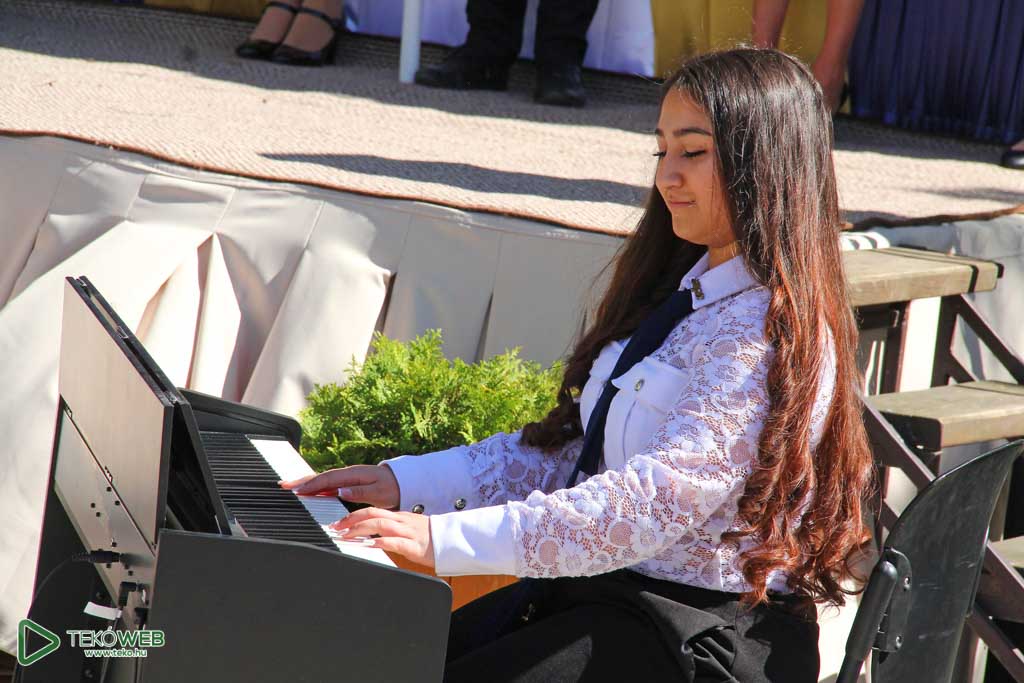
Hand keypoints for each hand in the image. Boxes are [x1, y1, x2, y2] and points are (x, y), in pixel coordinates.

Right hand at [279, 464, 399, 509]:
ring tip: (289, 486)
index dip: (312, 485)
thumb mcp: (379, 492)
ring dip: (306, 483)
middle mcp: (349, 474)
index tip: (297, 490)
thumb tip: (340, 491)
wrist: (404, 483)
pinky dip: (317, 486)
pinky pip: (329, 484)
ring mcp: (348, 477)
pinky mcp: (350, 483)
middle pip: (321, 477)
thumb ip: (359, 491)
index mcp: (354, 474)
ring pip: (323, 480)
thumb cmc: (393, 488)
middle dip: (302, 480)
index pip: (328, 479)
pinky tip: (309, 491)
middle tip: (283, 484)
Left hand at [330, 508, 434, 569]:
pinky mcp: (414, 545)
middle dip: (351, 520)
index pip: (372, 511)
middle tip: (335, 528)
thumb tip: (370, 537)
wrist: (452, 541)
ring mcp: (407, 532)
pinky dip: (380, 542)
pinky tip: (370, 545)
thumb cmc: (429, 538)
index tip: (338, 523)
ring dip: (360, 529)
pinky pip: (395, 541)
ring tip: (346, 536)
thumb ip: (390, 531)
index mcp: (398, 517)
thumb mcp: (407, 530)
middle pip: (372, 514)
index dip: (352, 515)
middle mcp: (401, 521)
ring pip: (380, 524)